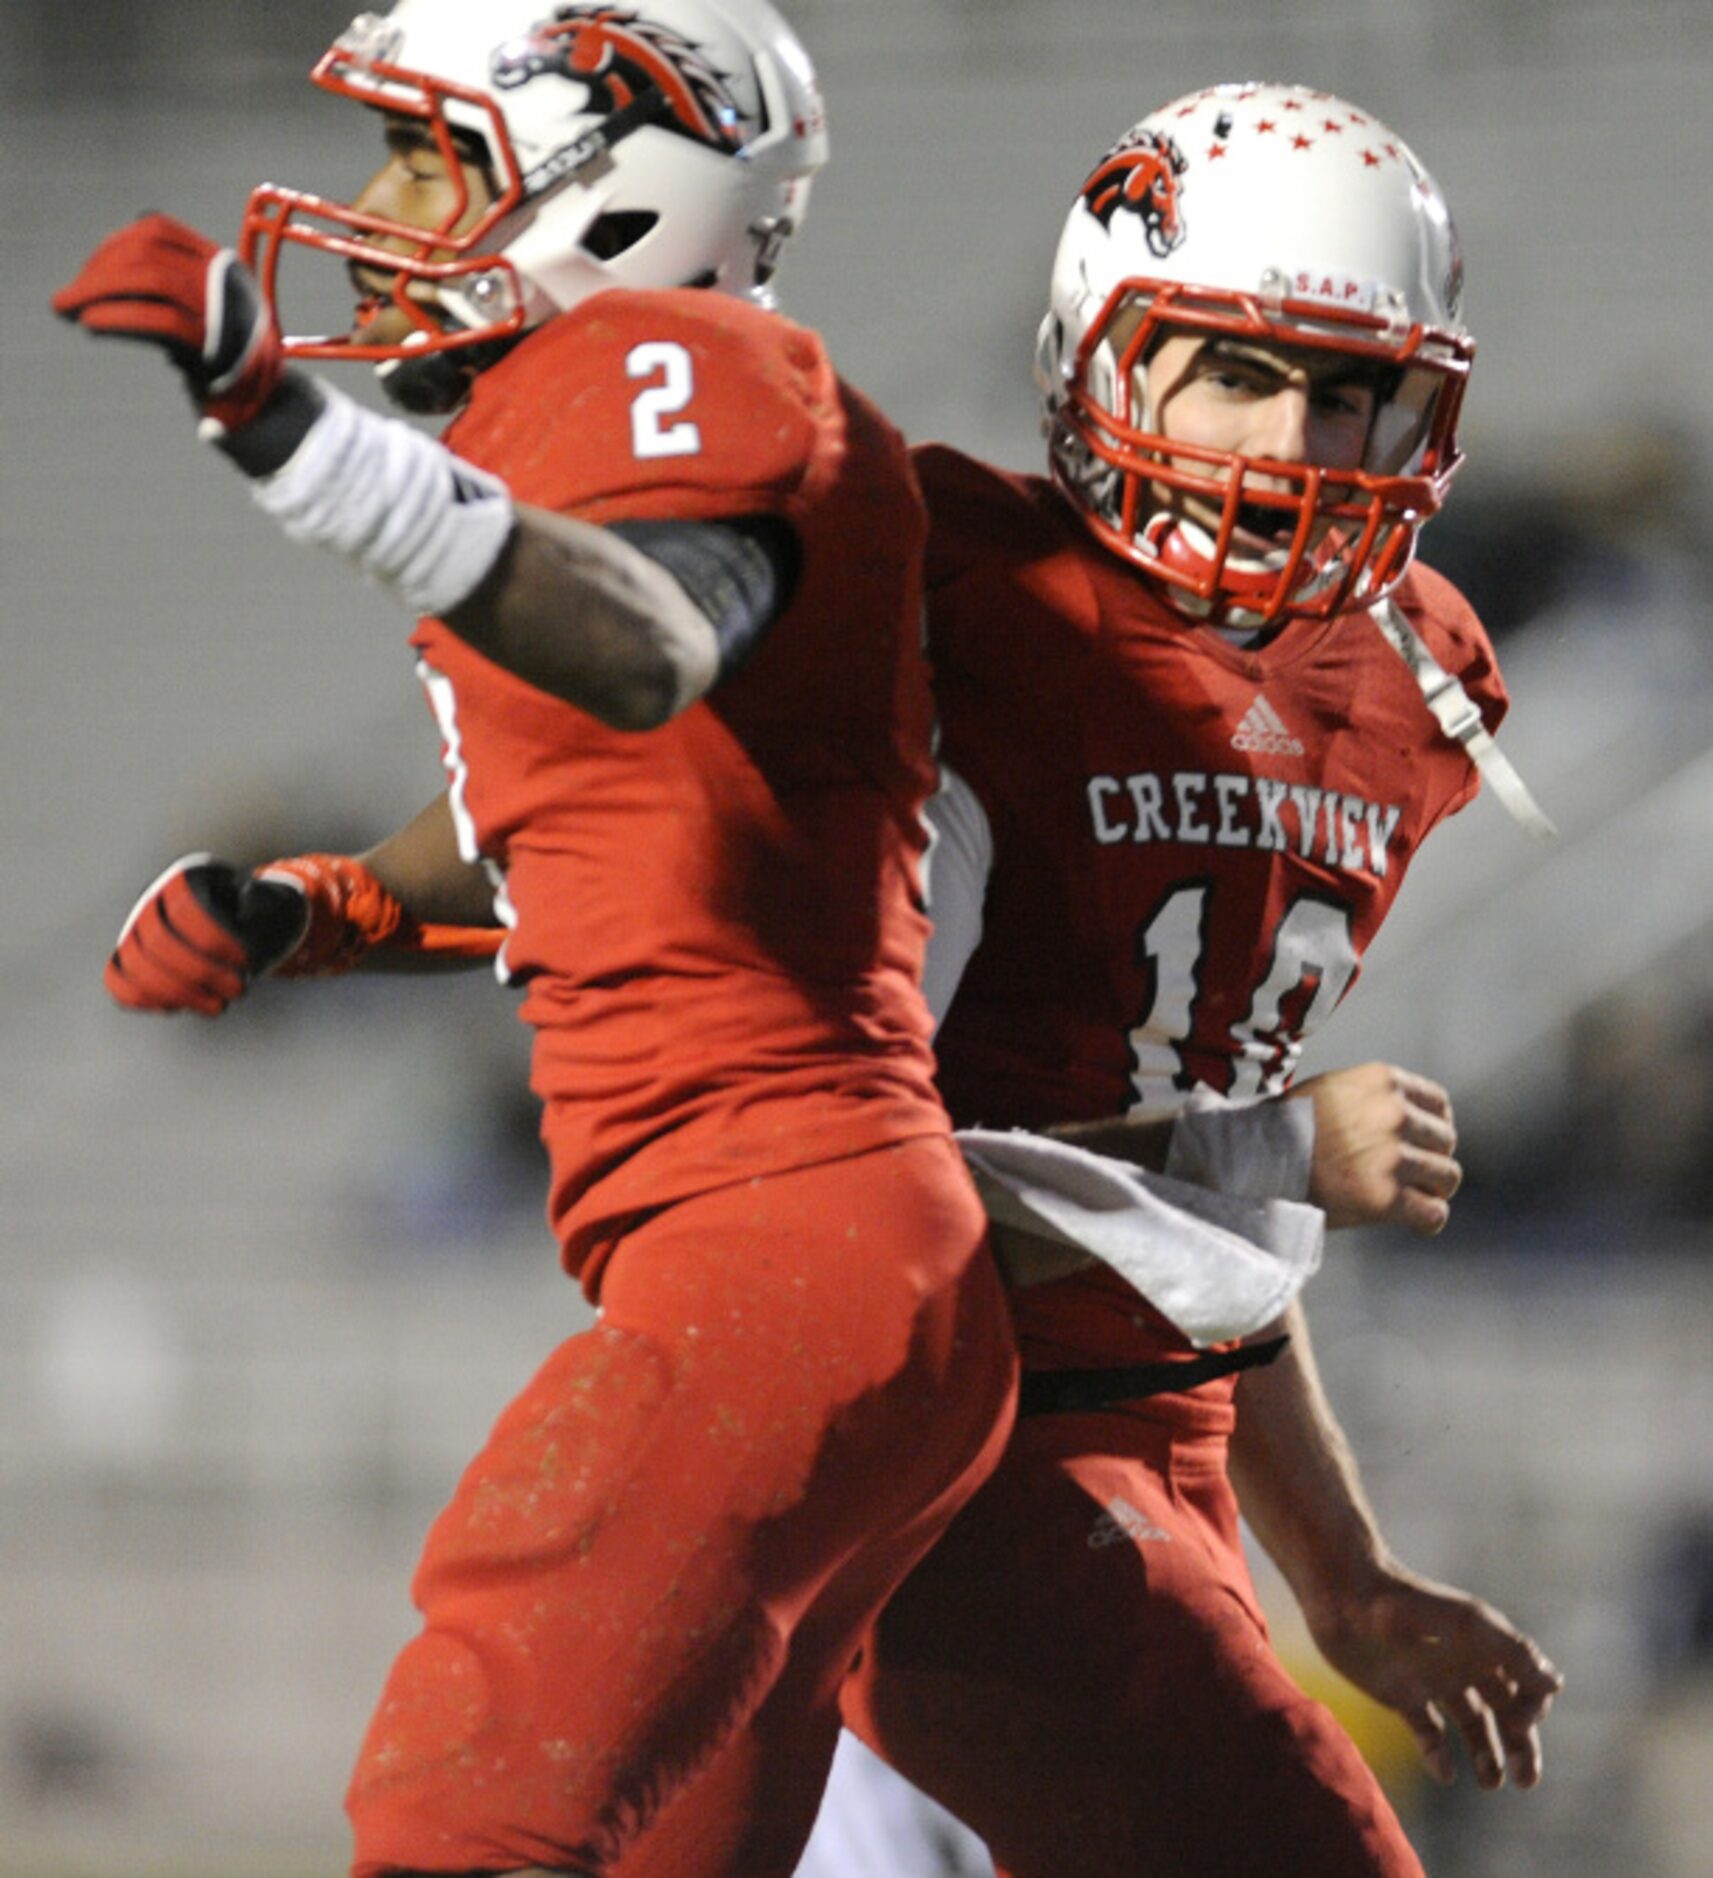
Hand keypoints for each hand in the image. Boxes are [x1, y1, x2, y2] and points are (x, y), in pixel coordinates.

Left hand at [53, 213, 283, 432]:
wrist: (268, 409)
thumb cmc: (225, 361)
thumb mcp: (200, 313)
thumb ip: (164, 288)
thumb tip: (99, 275)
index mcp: (221, 263)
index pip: (158, 230)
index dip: (114, 244)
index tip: (89, 273)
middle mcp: (225, 279)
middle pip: (148, 252)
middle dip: (97, 271)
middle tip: (64, 299)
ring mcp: (224, 310)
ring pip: (151, 278)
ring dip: (98, 290)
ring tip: (66, 311)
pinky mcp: (219, 346)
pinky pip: (162, 320)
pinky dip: (119, 317)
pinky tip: (90, 325)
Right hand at [106, 855, 308, 1015]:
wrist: (251, 924)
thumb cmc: (265, 915)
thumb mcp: (274, 904)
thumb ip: (262, 903)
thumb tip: (246, 895)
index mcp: (190, 876)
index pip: (188, 910)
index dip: (215, 942)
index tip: (246, 960)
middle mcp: (156, 897)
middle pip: (159, 941)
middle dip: (202, 974)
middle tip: (239, 990)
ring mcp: (137, 928)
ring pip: (136, 964)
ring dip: (179, 993)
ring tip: (219, 1006)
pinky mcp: (130, 957)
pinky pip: (119, 982)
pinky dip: (145, 999)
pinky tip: (180, 1007)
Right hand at [1288, 1062, 1459, 1234]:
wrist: (1253, 1158)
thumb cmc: (1285, 1128)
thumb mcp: (1332, 1089)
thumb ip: (1372, 1098)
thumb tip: (1405, 1119)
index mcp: (1382, 1081)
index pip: (1438, 1103)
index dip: (1435, 1127)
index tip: (1424, 1144)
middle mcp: (1393, 1114)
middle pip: (1445, 1141)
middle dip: (1432, 1160)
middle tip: (1413, 1177)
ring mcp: (1391, 1156)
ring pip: (1446, 1176)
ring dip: (1433, 1190)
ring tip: (1415, 1200)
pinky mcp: (1384, 1197)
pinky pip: (1432, 1213)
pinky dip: (1428, 1221)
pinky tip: (1417, 1223)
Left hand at [1303, 1562, 1562, 1789]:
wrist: (1345, 1595)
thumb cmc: (1408, 1604)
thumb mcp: (1466, 1626)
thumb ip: (1512, 1652)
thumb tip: (1556, 1686)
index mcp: (1484, 1646)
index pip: (1527, 1685)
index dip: (1532, 1708)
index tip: (1519, 1722)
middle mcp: (1462, 1663)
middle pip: (1504, 1712)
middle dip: (1520, 1746)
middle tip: (1526, 1781)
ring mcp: (1431, 1680)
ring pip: (1471, 1724)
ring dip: (1486, 1754)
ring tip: (1492, 1783)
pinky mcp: (1399, 1693)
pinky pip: (1427, 1731)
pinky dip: (1438, 1754)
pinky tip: (1445, 1772)